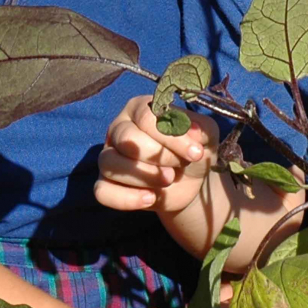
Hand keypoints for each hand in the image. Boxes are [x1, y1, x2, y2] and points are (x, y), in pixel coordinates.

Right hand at [95, 95, 219, 214]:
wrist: (190, 181)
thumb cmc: (194, 149)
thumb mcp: (205, 136)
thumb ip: (200, 128)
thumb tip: (191, 130)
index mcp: (140, 108)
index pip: (146, 117)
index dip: (171, 137)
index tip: (195, 153)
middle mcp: (119, 128)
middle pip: (126, 138)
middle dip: (158, 155)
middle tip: (180, 165)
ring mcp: (109, 155)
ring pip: (110, 163)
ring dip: (144, 176)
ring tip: (168, 180)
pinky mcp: (106, 183)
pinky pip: (102, 191)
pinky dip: (126, 198)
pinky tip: (151, 199)